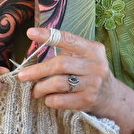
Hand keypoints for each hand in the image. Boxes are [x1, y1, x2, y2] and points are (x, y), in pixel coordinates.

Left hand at [16, 27, 133, 133]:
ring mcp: (93, 84)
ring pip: (58, 84)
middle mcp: (96, 65)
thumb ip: (65, 54)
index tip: (30, 33)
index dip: (48, 36)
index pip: (68, 39)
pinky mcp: (88, 100)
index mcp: (93, 50)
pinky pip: (60, 100)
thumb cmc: (88, 73)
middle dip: (37, 71)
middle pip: (59, 64)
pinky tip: (48, 99)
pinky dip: (49, 100)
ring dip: (41, 88)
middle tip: (22, 75)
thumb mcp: (84, 58)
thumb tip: (32, 57)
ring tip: (35, 90)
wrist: (110, 97)